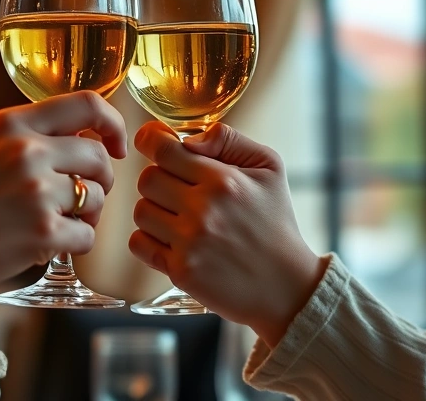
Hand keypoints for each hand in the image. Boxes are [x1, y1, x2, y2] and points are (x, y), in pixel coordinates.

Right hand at [0, 91, 127, 289]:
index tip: (117, 146)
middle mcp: (26, 150)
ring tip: (57, 223)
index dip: (113, 124)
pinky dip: (75, 245)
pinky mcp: (42, 231)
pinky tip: (48, 245)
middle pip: (99, 157)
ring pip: (97, 198)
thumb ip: (28, 135)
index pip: (87, 103)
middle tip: (84, 199)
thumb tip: (84, 133)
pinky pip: (87, 236)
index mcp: (11, 123)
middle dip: (101, 181)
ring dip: (87, 215)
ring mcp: (36, 190)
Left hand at [129, 122, 325, 346]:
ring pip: (141, 210)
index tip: (153, 142)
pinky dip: (149, 240)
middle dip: (159, 179)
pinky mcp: (180, 271)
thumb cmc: (276, 222)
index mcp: (223, 180)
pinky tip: (172, 240)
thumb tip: (188, 139)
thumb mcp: (269, 168)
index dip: (151, 140)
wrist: (286, 286)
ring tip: (181, 218)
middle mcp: (203, 210)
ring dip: (155, 210)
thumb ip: (229, 140)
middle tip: (179, 189)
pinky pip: (139, 243)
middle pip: (147, 178)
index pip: (163, 150)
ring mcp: (189, 243)